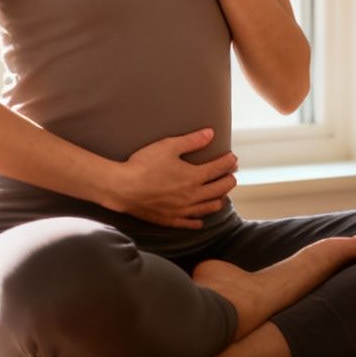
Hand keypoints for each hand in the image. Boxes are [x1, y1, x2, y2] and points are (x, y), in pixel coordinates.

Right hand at [98, 127, 238, 229]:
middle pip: (218, 189)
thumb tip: (210, 134)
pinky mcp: (169, 219)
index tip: (232, 158)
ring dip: (218, 200)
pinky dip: (197, 221)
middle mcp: (192, 196)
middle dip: (228, 181)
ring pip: (208, 208)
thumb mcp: (168, 146)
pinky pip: (189, 223)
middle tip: (232, 175)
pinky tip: (200, 221)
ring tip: (222, 196)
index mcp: (194, 177)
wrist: (123, 188)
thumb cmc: (144, 165)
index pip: (218, 169)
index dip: (228, 162)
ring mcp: (182, 210)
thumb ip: (191, 141)